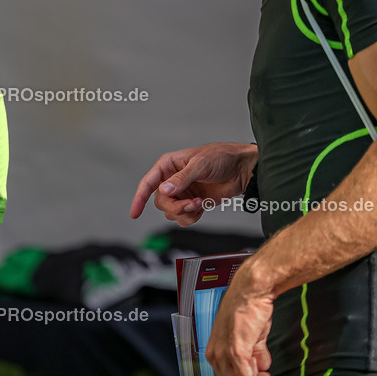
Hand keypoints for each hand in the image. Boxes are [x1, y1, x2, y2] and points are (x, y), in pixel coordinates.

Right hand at [131, 142, 257, 224]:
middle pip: (160, 202)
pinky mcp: (193, 203)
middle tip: (191, 204)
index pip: (148, 183)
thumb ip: (182, 179)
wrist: (242, 169)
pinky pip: (183, 217)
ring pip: (170, 212)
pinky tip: (202, 206)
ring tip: (199, 203)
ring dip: (184, 212)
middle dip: (174, 206)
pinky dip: (191, 217)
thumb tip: (164, 190)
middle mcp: (172, 180)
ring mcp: (182, 192)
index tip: (134, 213)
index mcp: (168, 165)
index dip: (139, 198)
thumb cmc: (221, 158)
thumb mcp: (200, 165)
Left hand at [205, 266, 273, 375]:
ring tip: (264, 369)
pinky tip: (264, 371)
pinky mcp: (236, 351)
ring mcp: (224, 353)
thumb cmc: (250, 309)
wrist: (252, 291)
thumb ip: (254, 356)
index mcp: (215, 349)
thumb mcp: (251, 338)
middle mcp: (215, 353)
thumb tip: (261, 371)